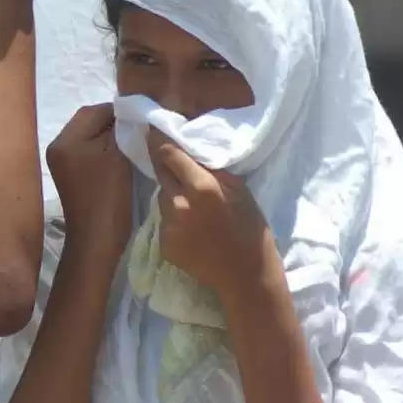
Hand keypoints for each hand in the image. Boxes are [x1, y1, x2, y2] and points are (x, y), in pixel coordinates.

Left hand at [47, 104, 133, 262]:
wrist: (97, 238)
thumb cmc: (109, 195)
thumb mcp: (119, 154)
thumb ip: (122, 127)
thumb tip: (128, 113)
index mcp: (66, 139)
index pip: (96, 110)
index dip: (121, 112)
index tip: (143, 120)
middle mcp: (58, 146)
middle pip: (90, 121)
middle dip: (114, 123)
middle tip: (138, 131)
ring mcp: (61, 162)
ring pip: (90, 136)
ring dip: (110, 136)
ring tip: (131, 144)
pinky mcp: (70, 175)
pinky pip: (88, 151)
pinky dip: (104, 150)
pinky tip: (120, 159)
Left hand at [147, 129, 278, 299]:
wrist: (245, 275)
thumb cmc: (249, 228)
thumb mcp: (239, 190)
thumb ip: (211, 170)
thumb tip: (189, 150)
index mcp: (201, 186)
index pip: (168, 153)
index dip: (159, 140)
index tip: (152, 128)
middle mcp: (178, 203)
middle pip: (161, 173)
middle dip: (168, 168)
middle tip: (179, 168)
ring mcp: (168, 225)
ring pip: (163, 197)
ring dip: (173, 195)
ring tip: (194, 207)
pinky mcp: (163, 243)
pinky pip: (164, 220)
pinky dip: (173, 219)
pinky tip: (192, 229)